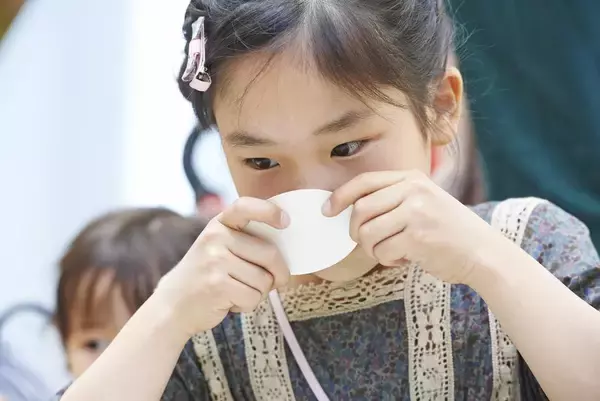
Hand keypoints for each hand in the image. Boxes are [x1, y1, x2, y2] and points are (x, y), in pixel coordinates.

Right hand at [154, 197, 290, 336]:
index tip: (285, 221)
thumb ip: (245, 242)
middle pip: (269, 253)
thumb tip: (285, 251)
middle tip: (273, 282)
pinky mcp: (217, 285)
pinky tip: (230, 301)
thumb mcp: (218, 248)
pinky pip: (253, 297)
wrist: (172, 305)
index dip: (268, 211)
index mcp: (219, 224)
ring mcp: (215, 261)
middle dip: (278, 273)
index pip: (244, 206)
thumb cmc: (206, 276)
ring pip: (264, 279)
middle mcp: (216, 238)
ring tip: (237, 291)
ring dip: (259, 292)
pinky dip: (248, 305)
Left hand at [324, 170, 507, 283]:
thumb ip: (393, 199)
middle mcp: (414, 191)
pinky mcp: (418, 238)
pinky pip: (382, 252)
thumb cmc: (449, 230)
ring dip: (372, 249)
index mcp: (412, 178)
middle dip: (355, 231)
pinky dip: (389, 260)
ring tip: (391, 251)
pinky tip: (406, 258)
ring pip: (367, 233)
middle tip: (366, 242)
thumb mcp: (424, 201)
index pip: (364, 181)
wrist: (483, 252)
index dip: (340, 196)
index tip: (327, 210)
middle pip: (360, 209)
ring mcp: (416, 213)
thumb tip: (349, 210)